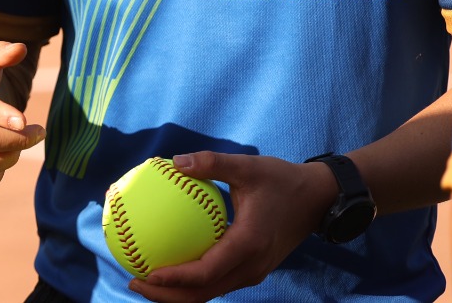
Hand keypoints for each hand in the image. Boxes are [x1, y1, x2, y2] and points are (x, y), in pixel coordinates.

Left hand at [126, 151, 336, 302]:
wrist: (318, 199)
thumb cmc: (281, 180)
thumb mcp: (247, 166)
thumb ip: (211, 163)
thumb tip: (173, 161)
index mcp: (249, 244)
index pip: (207, 272)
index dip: (176, 278)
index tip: (146, 274)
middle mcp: (252, 266)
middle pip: (204, 293)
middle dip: (167, 296)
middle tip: (133, 282)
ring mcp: (253, 271)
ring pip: (210, 292)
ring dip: (178, 292)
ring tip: (144, 279)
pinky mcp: (252, 268)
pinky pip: (217, 280)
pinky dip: (192, 280)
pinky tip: (168, 263)